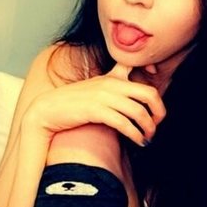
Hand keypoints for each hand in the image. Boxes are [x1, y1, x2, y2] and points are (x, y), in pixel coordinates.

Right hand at [23, 63, 165, 147]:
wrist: (47, 109)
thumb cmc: (72, 104)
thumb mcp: (95, 90)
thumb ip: (113, 91)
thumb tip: (132, 105)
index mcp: (111, 77)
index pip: (134, 65)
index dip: (150, 71)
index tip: (154, 87)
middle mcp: (110, 84)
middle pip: (149, 94)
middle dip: (159, 112)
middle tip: (157, 124)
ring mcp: (104, 97)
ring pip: (139, 112)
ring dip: (148, 129)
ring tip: (147, 138)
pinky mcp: (96, 111)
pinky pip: (125, 124)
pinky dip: (135, 135)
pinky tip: (138, 142)